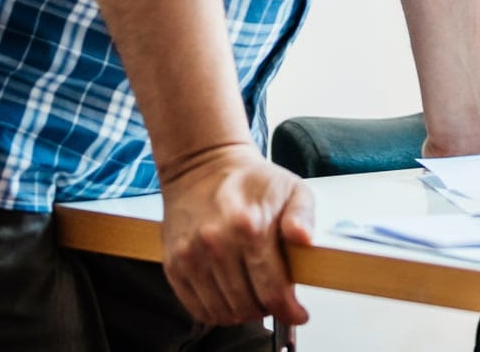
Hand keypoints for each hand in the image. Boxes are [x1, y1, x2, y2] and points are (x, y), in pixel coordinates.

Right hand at [159, 143, 313, 327]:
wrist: (202, 166)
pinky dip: (217, 312)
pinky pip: (198, 308)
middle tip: (274, 298)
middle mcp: (217, 244)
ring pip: (224, 312)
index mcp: (250, 226)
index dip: (289, 310)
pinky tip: (230, 298)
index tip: (297, 313)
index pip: (273, 290)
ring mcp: (191, 256)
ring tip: (253, 297)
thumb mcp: (290, 188)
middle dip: (267, 309)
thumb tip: (304, 238)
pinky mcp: (174, 264)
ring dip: (243, 312)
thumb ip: (303, 215)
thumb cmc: (250, 180)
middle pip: (248, 306)